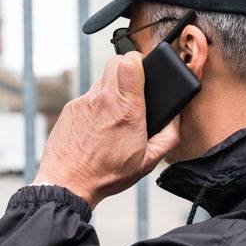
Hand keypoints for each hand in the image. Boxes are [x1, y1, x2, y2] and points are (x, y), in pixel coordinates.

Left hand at [34, 51, 179, 208]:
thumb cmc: (107, 175)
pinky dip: (96, 105)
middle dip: (126, 68)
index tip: (143, 71)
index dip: (138, 61)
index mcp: (128, 110)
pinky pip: (88, 96)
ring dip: (112, 88)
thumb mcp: (149, 161)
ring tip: (116, 112)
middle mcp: (104, 100)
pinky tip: (98, 125)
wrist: (69, 183)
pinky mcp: (70, 108)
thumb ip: (169, 136)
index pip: (130, 62)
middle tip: (133, 86)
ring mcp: (84, 102)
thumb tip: (176, 117)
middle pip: (115, 61)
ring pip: (101, 79)